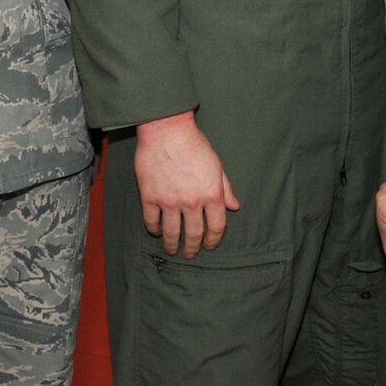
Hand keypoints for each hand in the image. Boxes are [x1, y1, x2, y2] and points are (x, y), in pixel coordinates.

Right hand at [135, 111, 239, 257]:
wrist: (167, 130)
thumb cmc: (195, 144)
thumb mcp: (217, 165)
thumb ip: (226, 188)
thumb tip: (234, 206)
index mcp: (212, 194)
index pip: (216, 227)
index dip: (213, 240)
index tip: (209, 246)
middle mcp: (192, 202)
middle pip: (194, 234)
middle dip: (193, 248)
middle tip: (190, 254)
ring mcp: (170, 201)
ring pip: (172, 233)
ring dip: (173, 245)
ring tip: (173, 250)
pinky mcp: (150, 197)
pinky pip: (152, 221)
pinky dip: (155, 229)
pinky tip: (157, 231)